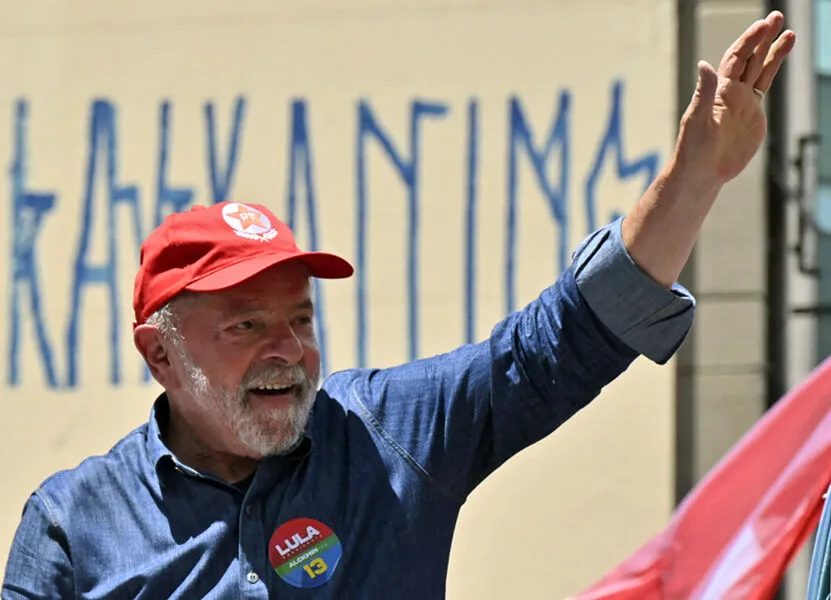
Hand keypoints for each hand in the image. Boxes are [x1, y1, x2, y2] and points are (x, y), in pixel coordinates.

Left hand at [673, 11, 794, 186]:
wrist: (702, 173)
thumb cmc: (693, 149)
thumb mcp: (697, 119)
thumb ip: (704, 92)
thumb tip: (704, 64)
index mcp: (719, 91)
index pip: (737, 58)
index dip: (750, 41)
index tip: (764, 26)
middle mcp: (731, 93)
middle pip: (751, 58)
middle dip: (763, 38)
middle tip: (778, 17)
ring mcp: (743, 103)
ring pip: (761, 70)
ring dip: (773, 52)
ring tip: (788, 34)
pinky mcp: (753, 116)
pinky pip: (764, 89)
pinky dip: (772, 72)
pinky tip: (778, 59)